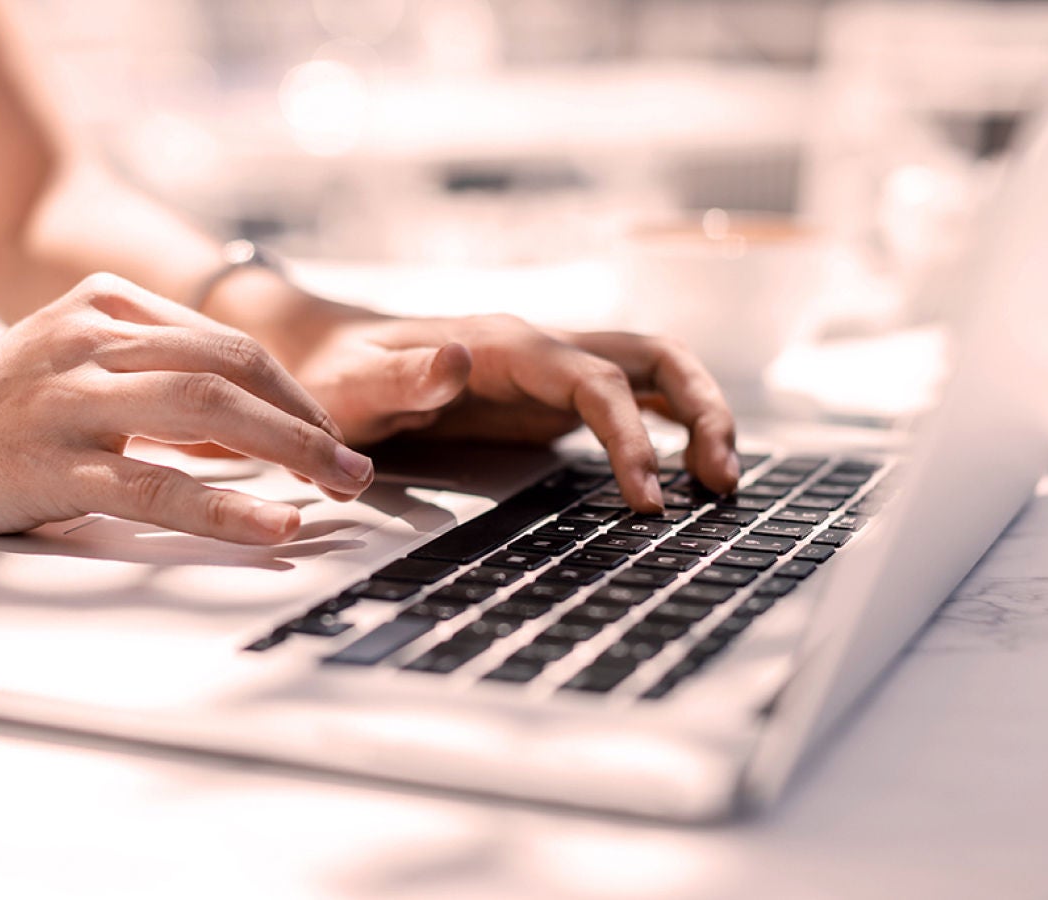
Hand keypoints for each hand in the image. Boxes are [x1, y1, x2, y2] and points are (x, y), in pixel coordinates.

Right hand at [0, 274, 373, 561]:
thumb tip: (249, 431)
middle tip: (355, 468)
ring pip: (207, 410)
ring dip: (290, 451)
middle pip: (233, 367)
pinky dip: (228, 506)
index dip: (294, 394)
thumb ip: (152, 385)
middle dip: (309, 419)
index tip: (330, 440)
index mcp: (100, 306)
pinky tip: (277, 525)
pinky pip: (156, 483)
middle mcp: (88, 338)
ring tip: (342, 488)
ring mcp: (64, 396)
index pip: (228, 343)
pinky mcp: (43, 461)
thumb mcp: (72, 376)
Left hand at [281, 314, 740, 511]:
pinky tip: (686, 474)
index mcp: (506, 346)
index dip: (632, 437)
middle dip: (702, 411)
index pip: (596, 381)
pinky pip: (631, 400)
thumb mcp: (352, 384)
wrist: (323, 353)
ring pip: (655, 372)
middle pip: (654, 358)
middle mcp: (543, 349)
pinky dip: (670, 428)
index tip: (647, 498)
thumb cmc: (336, 373)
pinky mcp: (552, 397)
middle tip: (723, 484)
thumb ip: (403, 380)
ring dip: (700, 416)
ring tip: (723, 483)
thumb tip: (458, 362)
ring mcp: (552, 371)